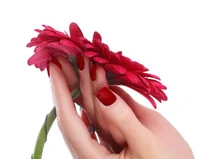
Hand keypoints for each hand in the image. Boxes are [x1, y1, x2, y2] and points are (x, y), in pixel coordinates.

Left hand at [49, 58, 194, 158]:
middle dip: (74, 79)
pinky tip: (105, 70)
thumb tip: (104, 92)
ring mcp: (111, 137)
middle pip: (80, 109)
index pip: (70, 121)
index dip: (61, 92)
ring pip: (96, 105)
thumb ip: (124, 120)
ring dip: (92, 80)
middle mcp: (97, 146)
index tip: (55, 67)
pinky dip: (110, 86)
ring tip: (85, 55)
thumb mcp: (146, 147)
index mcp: (92, 158)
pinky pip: (114, 106)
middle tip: (69, 51)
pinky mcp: (126, 131)